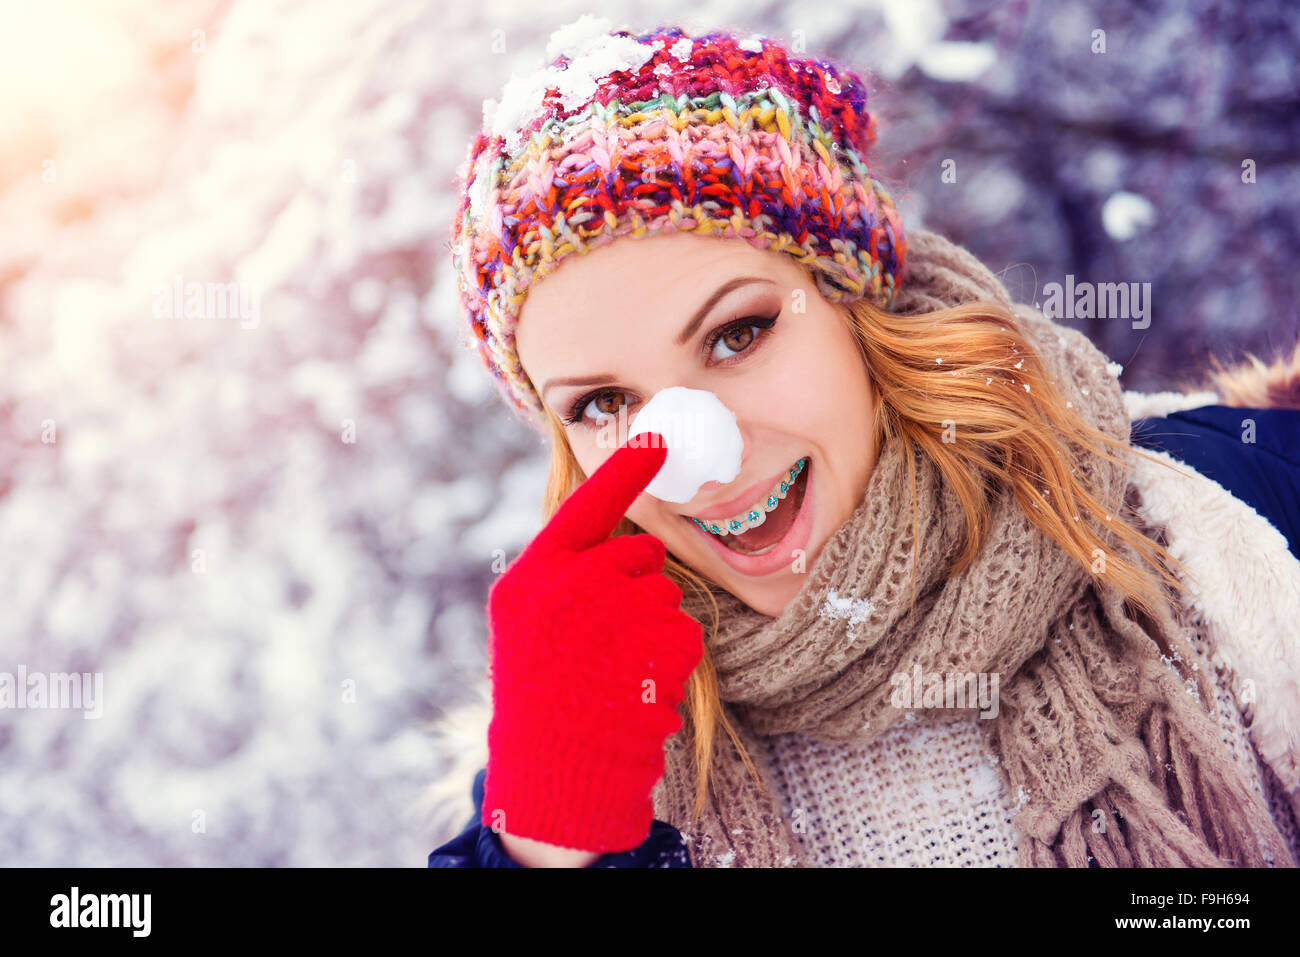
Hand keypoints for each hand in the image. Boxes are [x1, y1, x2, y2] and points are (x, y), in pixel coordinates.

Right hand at [481, 433, 703, 852]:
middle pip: (639, 555)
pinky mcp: (648, 654)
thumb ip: (564, 576)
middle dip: (638, 588)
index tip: (661, 433)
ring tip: (617, 671)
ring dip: (656, 629)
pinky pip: (686, 632)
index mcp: (531, 578)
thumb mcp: (528, 625)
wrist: (553, 775)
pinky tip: (640, 687)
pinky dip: (674, 660)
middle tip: (609, 638)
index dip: (626, 469)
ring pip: (666, 594)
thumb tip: (625, 544)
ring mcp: (607, 621)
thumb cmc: (541, 695)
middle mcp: (565, 590)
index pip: (585, 507)